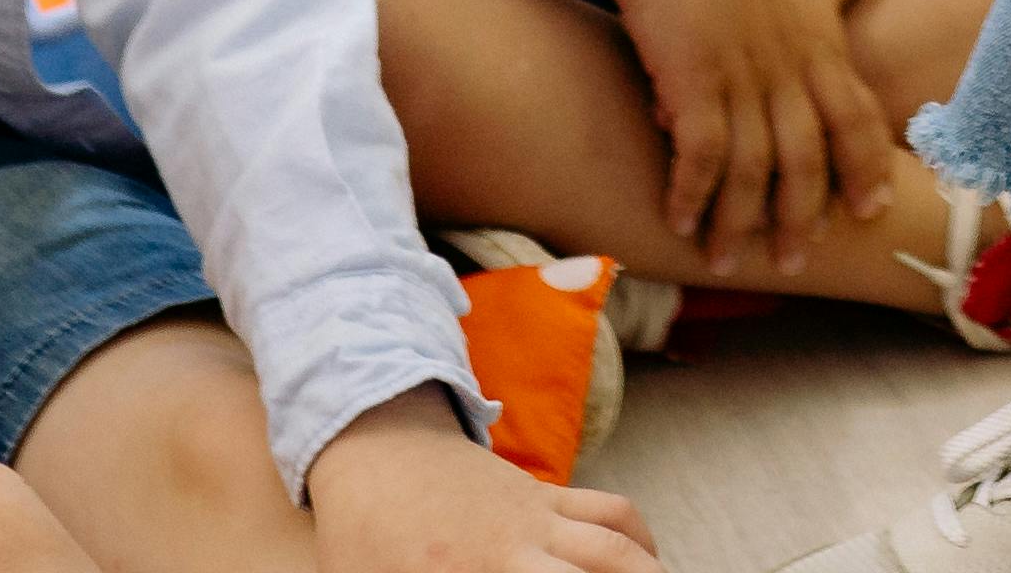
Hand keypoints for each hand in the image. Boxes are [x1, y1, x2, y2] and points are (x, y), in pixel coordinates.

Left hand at [308, 389, 661, 572]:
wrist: (373, 450)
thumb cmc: (362, 539)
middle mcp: (512, 550)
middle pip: (599, 569)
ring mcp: (534, 516)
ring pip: (615, 544)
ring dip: (648, 570)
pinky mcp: (542, 494)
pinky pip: (608, 509)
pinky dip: (638, 536)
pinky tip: (646, 561)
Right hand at [594, 0, 898, 263]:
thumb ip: (765, 45)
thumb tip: (740, 99)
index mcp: (808, 42)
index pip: (854, 115)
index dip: (867, 165)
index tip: (871, 210)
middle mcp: (785, 64)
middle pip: (809, 156)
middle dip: (802, 216)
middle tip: (793, 264)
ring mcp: (744, 72)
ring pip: (757, 167)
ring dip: (741, 221)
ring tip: (724, 261)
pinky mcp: (695, 76)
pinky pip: (703, 155)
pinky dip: (693, 194)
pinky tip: (678, 222)